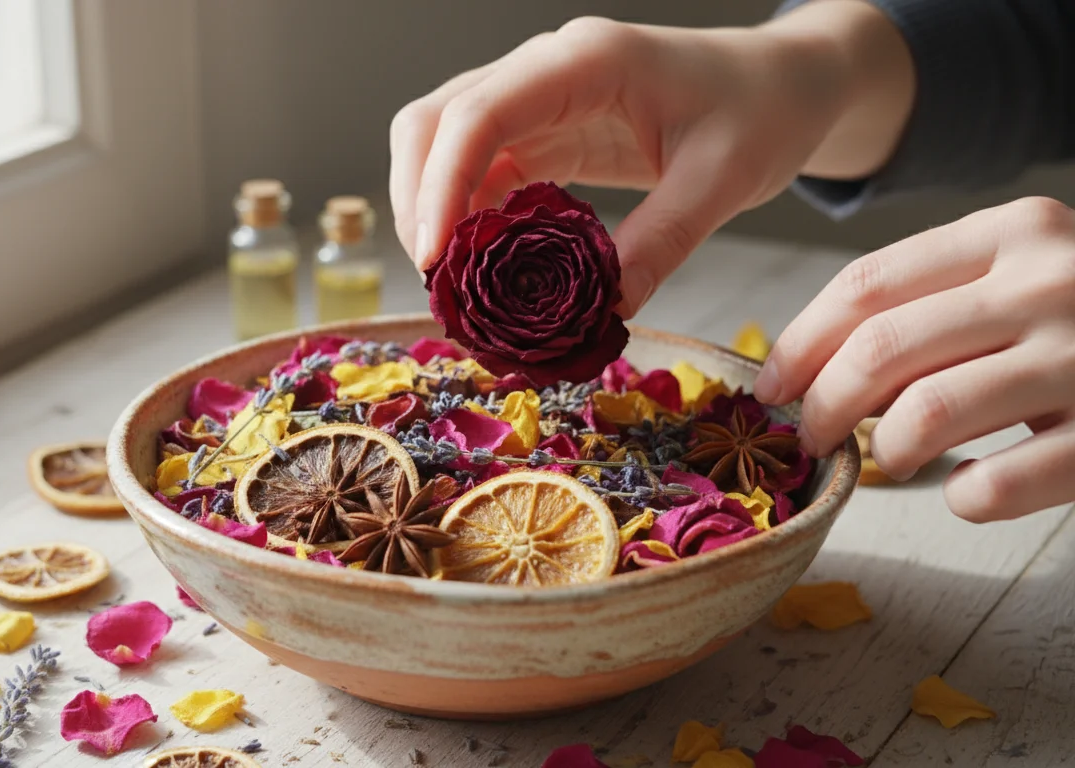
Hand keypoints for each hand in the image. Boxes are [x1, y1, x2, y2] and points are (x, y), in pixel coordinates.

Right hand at [388, 3, 911, 316]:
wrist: (784, 86)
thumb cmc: (762, 112)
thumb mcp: (723, 179)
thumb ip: (661, 241)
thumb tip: (604, 311)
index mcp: (585, 61)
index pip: (478, 113)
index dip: (439, 184)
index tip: (434, 257)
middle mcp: (545, 70)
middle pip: (433, 123)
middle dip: (417, 200)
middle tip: (438, 283)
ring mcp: (537, 100)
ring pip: (443, 146)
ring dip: (434, 212)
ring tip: (454, 286)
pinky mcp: (543, 133)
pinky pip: (480, 172)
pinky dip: (467, 220)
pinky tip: (483, 268)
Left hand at [757, 197, 1074, 522]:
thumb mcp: (1024, 273)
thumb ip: (934, 300)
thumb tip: (807, 365)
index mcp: (1014, 232)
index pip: (866, 284)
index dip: (800, 343)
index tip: (769, 388)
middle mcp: (1050, 281)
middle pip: (880, 350)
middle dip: (822, 405)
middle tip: (810, 438)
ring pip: (924, 415)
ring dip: (884, 450)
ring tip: (891, 458)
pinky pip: (997, 484)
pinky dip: (964, 497)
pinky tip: (968, 489)